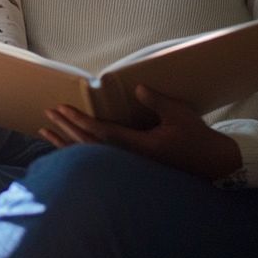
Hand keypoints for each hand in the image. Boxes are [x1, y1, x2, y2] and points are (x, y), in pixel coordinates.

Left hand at [40, 85, 242, 179]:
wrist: (212, 166)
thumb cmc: (196, 138)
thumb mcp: (179, 115)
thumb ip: (157, 102)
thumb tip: (136, 89)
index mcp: (141, 147)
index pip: (102, 132)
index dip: (81, 121)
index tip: (63, 109)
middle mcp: (130, 159)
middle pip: (89, 145)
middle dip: (66, 128)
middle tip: (48, 113)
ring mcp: (129, 167)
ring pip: (90, 156)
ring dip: (65, 142)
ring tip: (44, 131)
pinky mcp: (130, 169)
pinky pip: (97, 161)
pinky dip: (77, 153)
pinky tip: (63, 147)